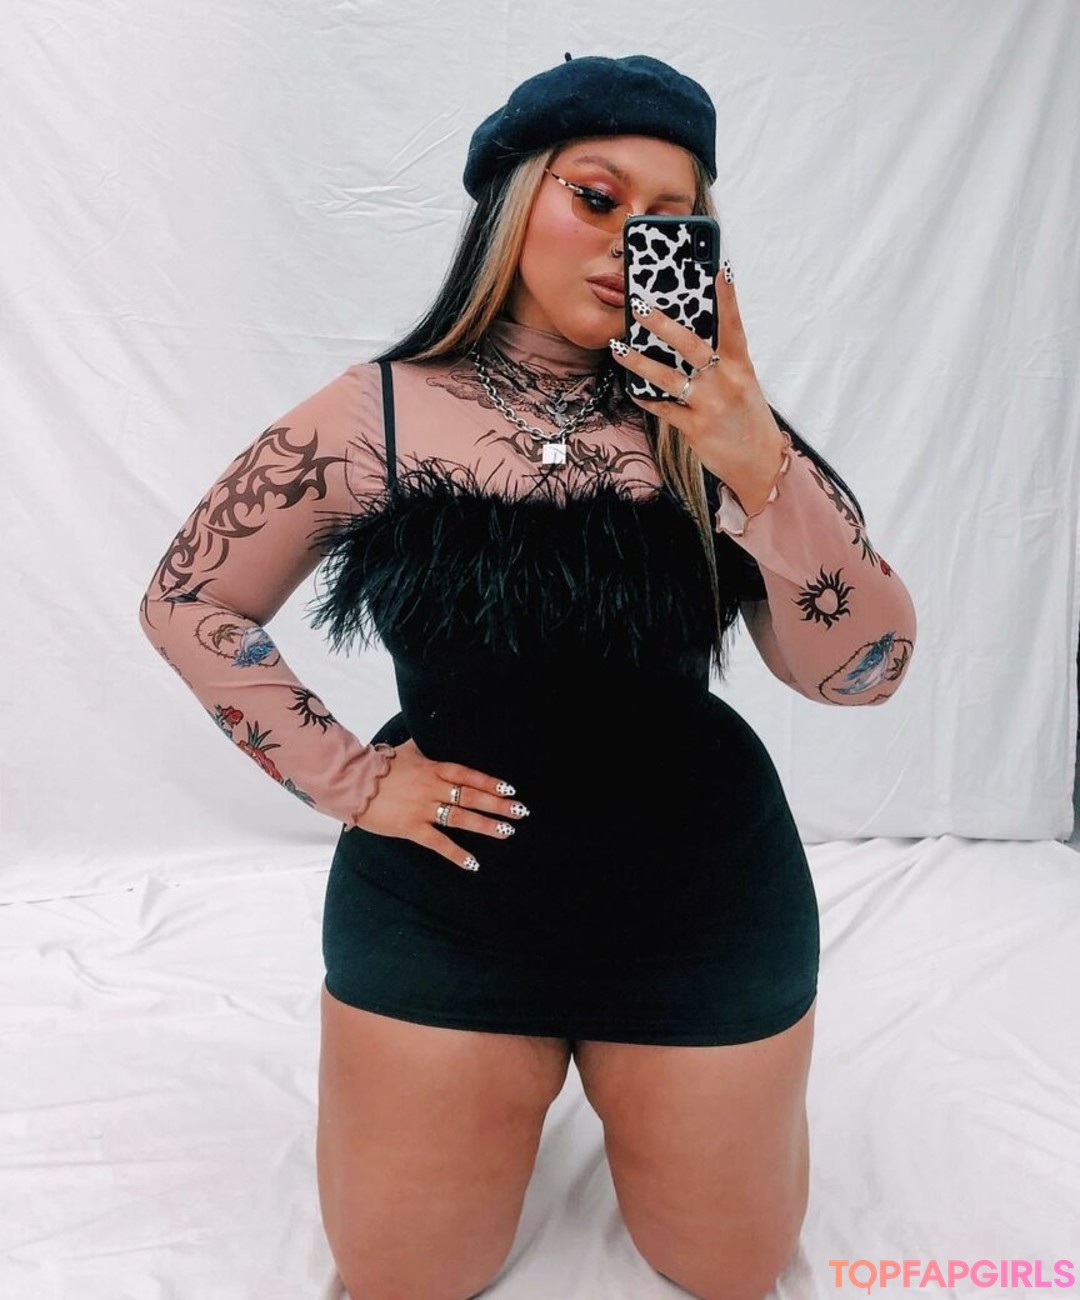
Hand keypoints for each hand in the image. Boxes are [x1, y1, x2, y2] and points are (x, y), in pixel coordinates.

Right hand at [352, 739, 528, 871]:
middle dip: (498, 804)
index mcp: (432, 768)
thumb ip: (422, 744)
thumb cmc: (377, 764)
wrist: (351, 781)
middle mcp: (432, 788)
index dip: (490, 782)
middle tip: (521, 812)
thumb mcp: (405, 749)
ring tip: (507, 832)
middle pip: (471, 796)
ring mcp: (423, 808)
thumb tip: (431, 727)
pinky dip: (457, 854)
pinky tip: (474, 864)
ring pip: (460, 818)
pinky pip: (438, 843)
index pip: (468, 775)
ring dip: (486, 826)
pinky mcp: (411, 827)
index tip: (510, 789)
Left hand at [609, 265, 787, 514]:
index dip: (726, 296)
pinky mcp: (696, 428)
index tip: (717, 268)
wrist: (761, 466)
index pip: (733, 324)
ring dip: (640, 362)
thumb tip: (689, 339)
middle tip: (640, 306)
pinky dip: (646, 398)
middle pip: (691, 346)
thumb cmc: (749, 420)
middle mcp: (726, 382)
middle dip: (663, 325)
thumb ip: (722, 363)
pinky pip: (663, 409)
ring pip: (669, 378)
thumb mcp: (744, 386)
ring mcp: (710, 405)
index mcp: (741, 367)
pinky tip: (631, 388)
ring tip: (618, 348)